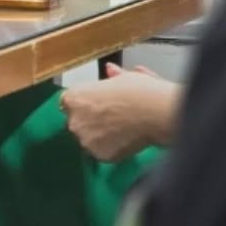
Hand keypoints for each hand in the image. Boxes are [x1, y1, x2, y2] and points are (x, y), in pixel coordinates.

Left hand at [58, 65, 180, 162]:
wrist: (156, 113)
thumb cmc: (140, 92)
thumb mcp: (124, 77)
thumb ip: (112, 76)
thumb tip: (110, 70)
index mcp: (73, 98)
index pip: (69, 104)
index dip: (84, 105)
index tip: (97, 106)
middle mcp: (73, 120)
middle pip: (77, 123)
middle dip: (90, 122)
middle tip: (112, 119)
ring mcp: (85, 140)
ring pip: (89, 140)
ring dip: (99, 137)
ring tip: (121, 130)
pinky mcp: (99, 155)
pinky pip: (102, 153)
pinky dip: (111, 149)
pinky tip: (125, 140)